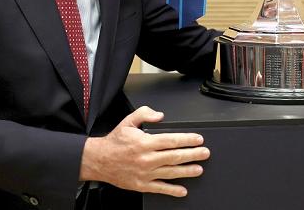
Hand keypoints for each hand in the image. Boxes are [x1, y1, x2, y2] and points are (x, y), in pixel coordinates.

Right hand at [80, 106, 209, 196]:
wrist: (99, 160)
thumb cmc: (115, 142)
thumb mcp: (128, 121)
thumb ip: (144, 114)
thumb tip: (160, 115)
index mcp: (145, 142)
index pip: (171, 140)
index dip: (187, 140)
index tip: (198, 139)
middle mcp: (146, 158)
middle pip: (174, 157)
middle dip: (192, 155)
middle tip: (204, 153)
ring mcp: (145, 173)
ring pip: (170, 172)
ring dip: (187, 171)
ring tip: (199, 169)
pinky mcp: (141, 184)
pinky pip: (160, 188)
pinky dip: (172, 190)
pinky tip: (182, 190)